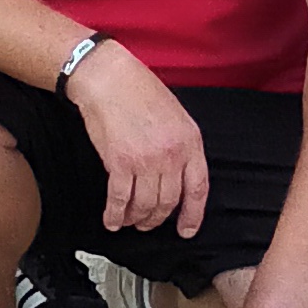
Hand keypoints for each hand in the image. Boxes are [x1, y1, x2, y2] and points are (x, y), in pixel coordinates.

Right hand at [68, 44, 210, 236]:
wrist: (109, 78)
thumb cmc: (139, 90)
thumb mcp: (175, 114)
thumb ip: (181, 145)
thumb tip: (178, 173)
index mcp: (190, 141)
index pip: (198, 188)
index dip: (193, 215)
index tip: (186, 230)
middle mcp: (172, 155)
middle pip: (168, 202)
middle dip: (156, 219)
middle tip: (147, 223)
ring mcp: (146, 161)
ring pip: (145, 207)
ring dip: (136, 219)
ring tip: (129, 221)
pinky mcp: (119, 163)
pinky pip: (120, 200)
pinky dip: (115, 215)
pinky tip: (112, 219)